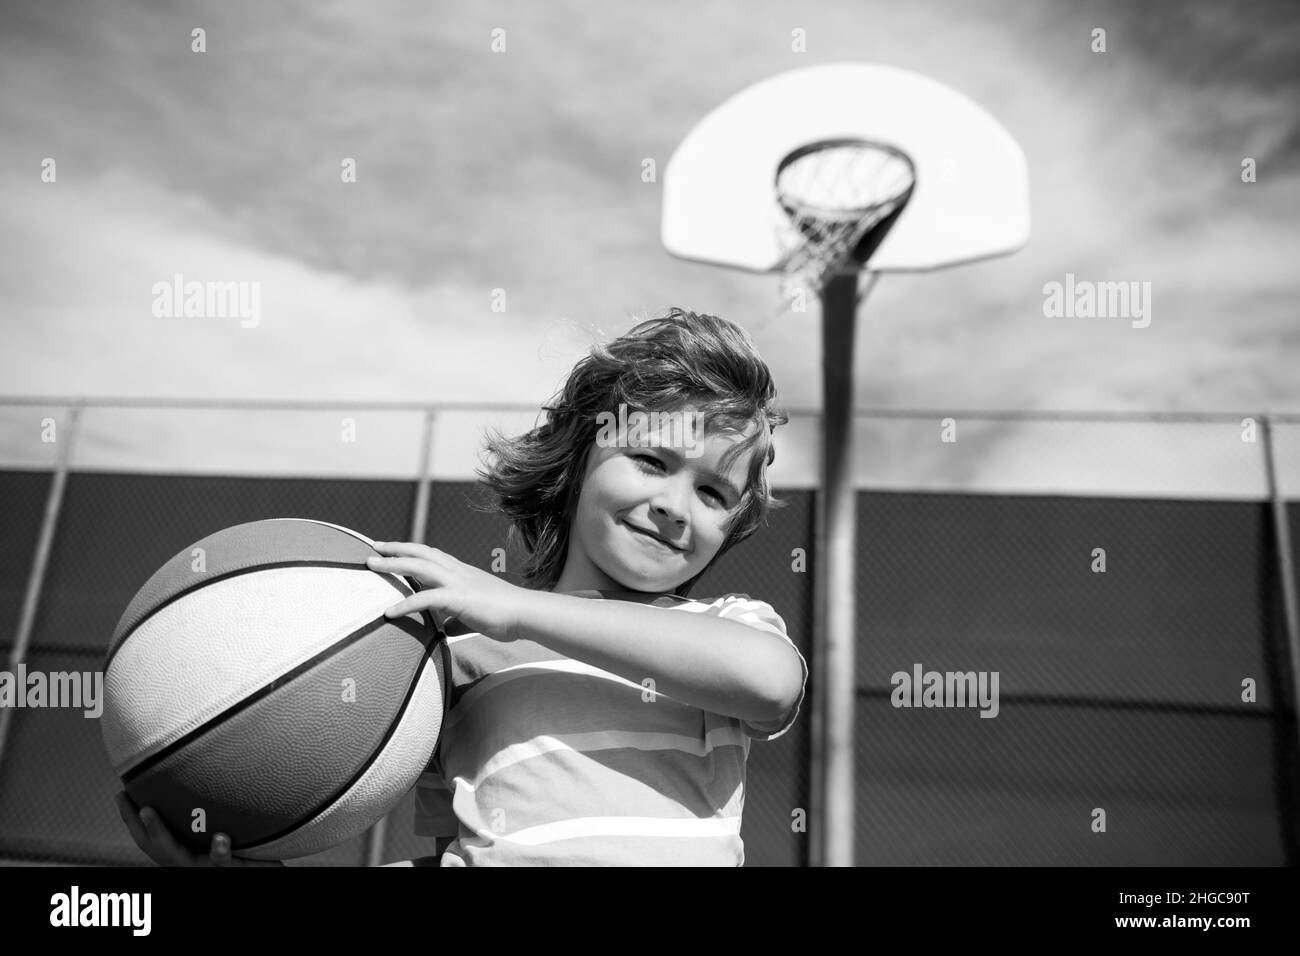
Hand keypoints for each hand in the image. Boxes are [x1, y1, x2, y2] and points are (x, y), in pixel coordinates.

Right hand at [115, 791, 282, 866]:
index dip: (130, 817)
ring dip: (159, 832)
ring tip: (148, 810)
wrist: (265, 870)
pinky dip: (219, 850)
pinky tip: (221, 837)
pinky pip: (221, 862)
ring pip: (176, 854)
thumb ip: (210, 809)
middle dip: (134, 822)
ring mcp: (203, 867)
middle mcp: (186, 860)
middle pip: (154, 845)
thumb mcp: (223, 827)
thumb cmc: (244, 848)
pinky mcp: (228, 869)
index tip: (120, 793)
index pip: (148, 834)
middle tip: (124, 799)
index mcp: (182, 849)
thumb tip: (203, 766)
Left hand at [367, 541, 532, 641]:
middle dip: (395, 548)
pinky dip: (404, 604)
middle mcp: (457, 572)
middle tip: (374, 547)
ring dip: (392, 564)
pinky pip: (424, 599)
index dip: (412, 550)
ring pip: (418, 566)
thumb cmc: (506, 615)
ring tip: (371, 564)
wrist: (525, 614)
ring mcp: (457, 582)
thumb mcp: (476, 614)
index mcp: (462, 573)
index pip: (432, 555)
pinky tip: (388, 612)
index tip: (394, 548)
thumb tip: (444, 628)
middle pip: (420, 553)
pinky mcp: (457, 599)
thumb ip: (457, 618)